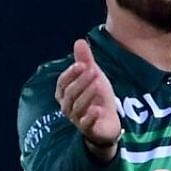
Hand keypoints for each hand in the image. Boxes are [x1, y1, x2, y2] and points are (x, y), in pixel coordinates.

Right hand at [55, 39, 120, 160]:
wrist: (108, 122)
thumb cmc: (97, 98)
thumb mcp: (93, 76)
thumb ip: (85, 60)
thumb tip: (79, 41)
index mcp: (64, 94)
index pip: (62, 83)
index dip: (71, 73)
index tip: (82, 64)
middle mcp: (67, 107)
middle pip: (70, 94)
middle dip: (81, 81)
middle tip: (93, 71)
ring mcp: (76, 119)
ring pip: (77, 107)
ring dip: (87, 94)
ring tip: (98, 84)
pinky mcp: (88, 129)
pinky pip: (86, 124)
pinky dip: (91, 117)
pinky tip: (97, 109)